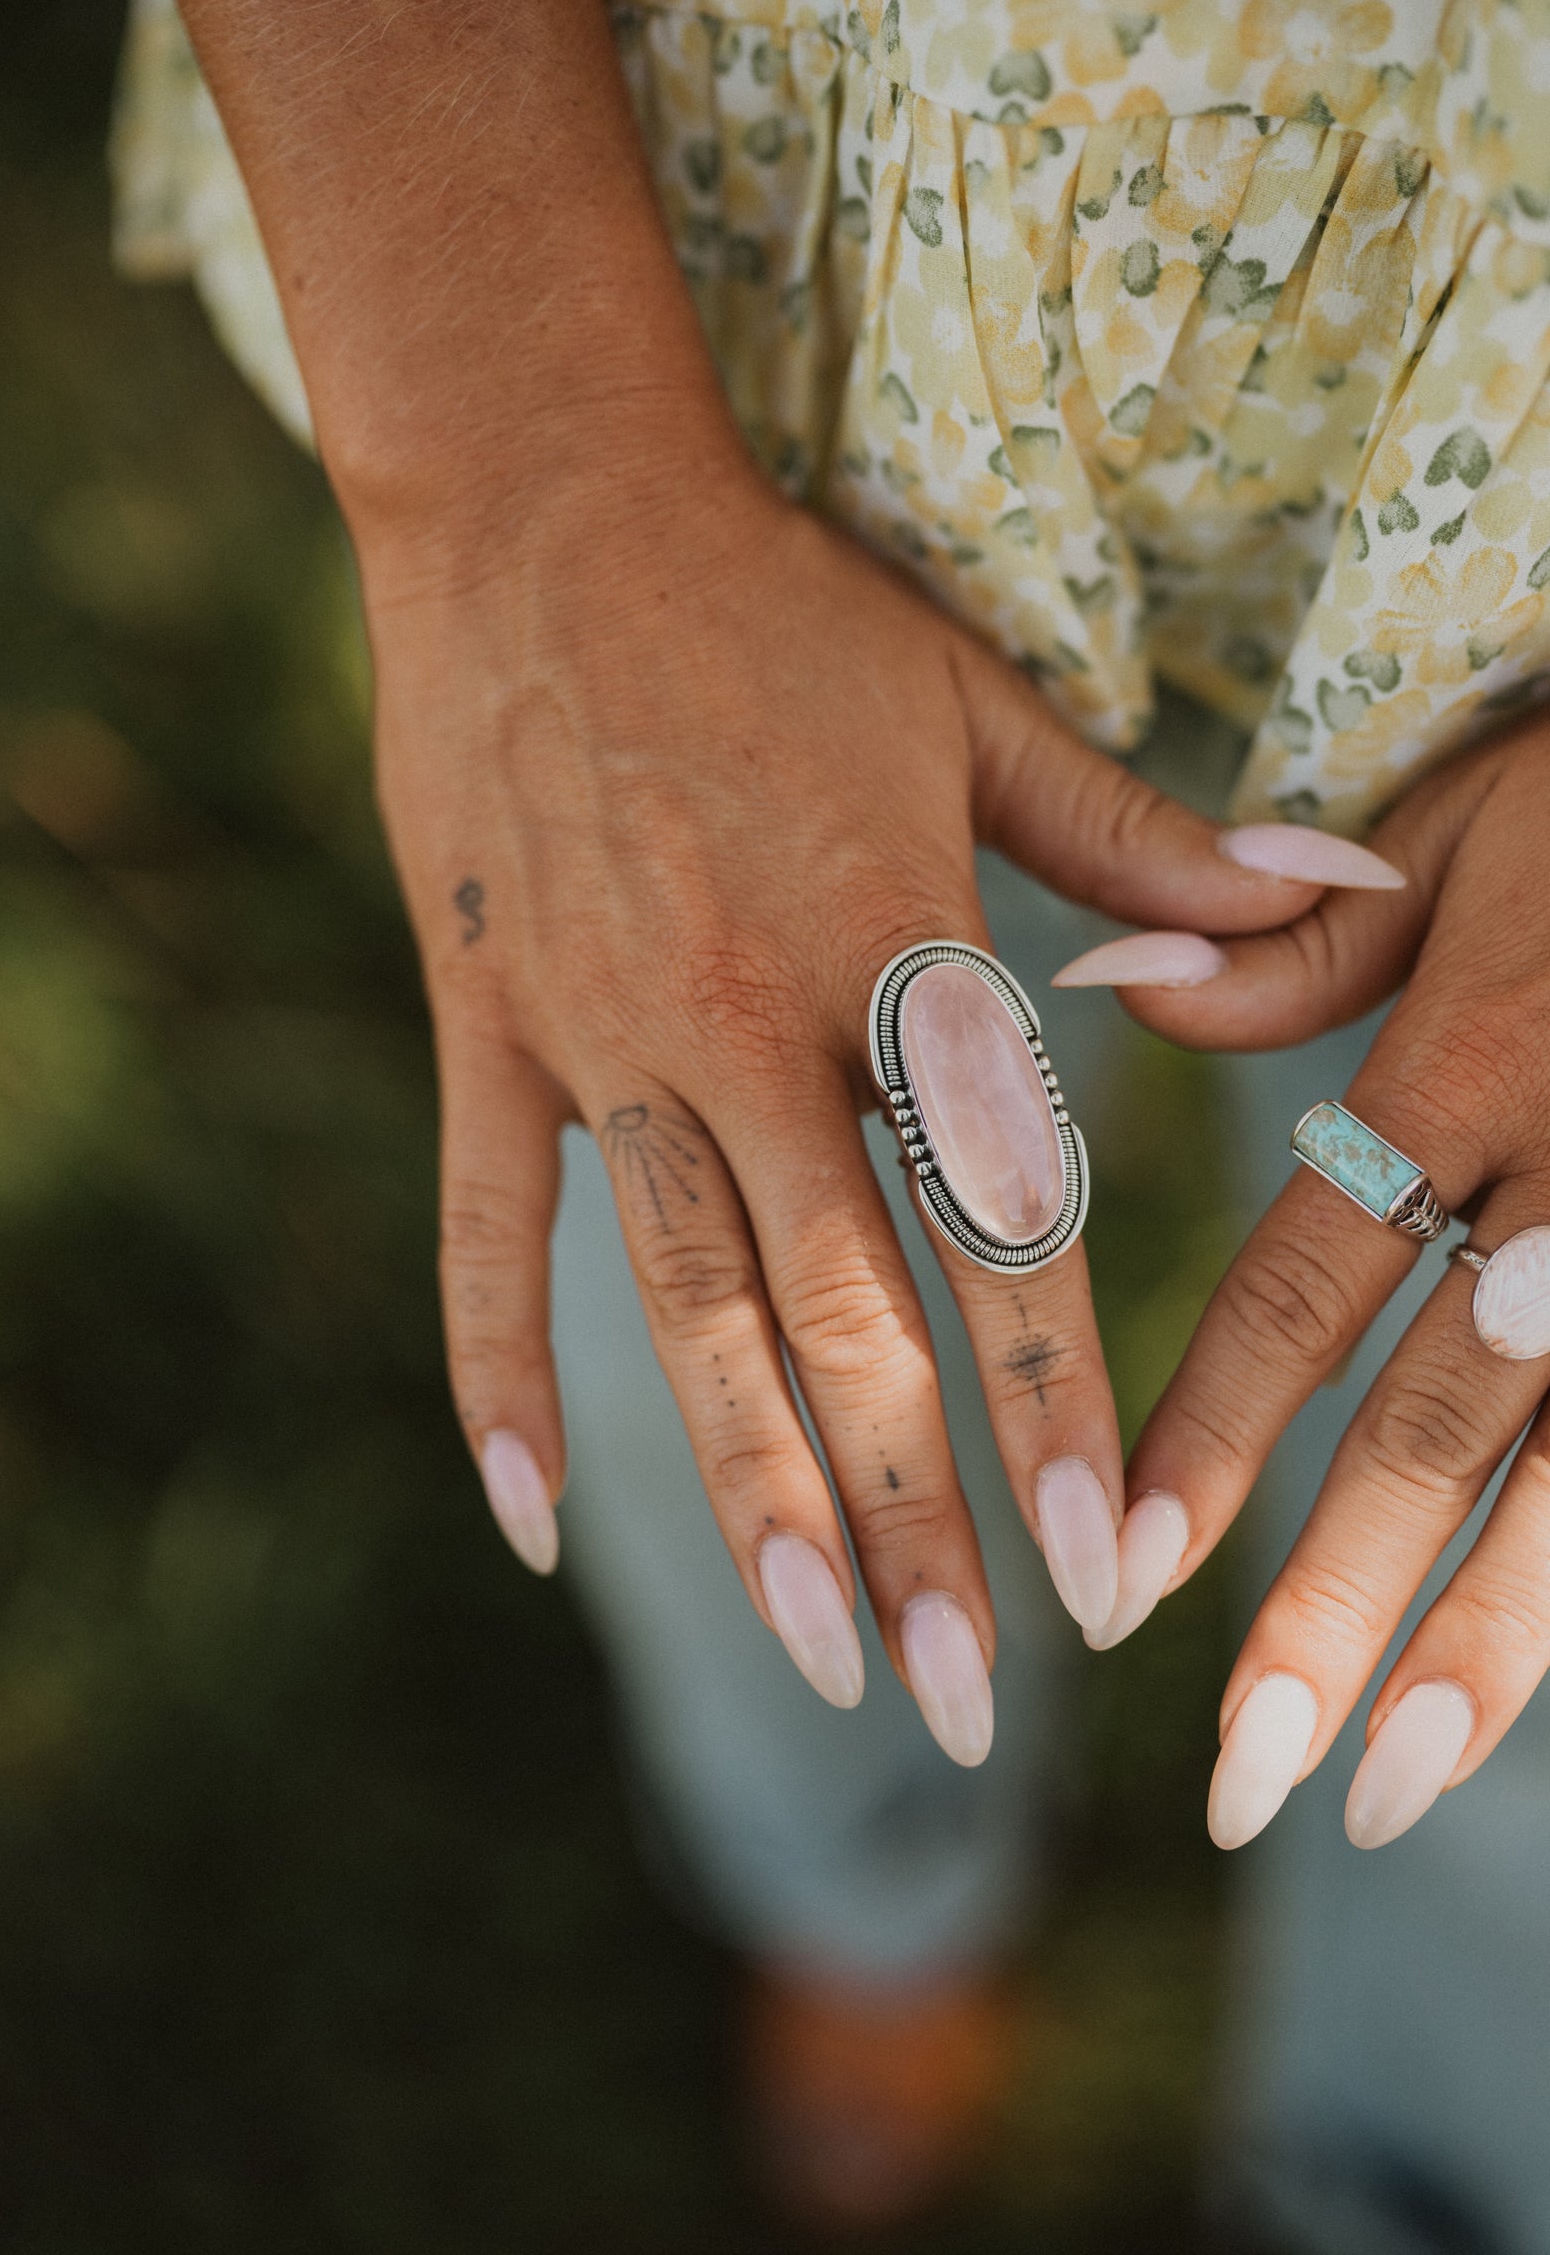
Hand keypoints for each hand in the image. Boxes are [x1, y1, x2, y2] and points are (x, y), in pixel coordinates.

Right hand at [363, 435, 1327, 1760]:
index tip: (1105, 1569)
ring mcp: (597, 1032)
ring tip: (815, 1652)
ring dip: (746, 1491)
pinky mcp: (483, 1028)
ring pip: (679, 1304)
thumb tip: (1337, 884)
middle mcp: (743, 1014)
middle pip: (840, 1308)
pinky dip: (496, 1377)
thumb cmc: (781, 610)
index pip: (994, 1215)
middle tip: (962, 1696)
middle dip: (910, 1511)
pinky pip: (482, 1228)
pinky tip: (526, 1527)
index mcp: (891, 942)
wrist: (541, 508)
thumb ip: (1152, 836)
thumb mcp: (976, 705)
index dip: (1054, 1399)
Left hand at [1072, 715, 1549, 1842]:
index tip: (1128, 1571)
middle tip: (1250, 1769)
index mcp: (1480, 1053)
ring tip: (1394, 1785)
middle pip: (1446, 1415)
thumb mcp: (1455, 829)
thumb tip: (1106, 992)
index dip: (1218, 1430)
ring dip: (1493, 1639)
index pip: (1313, 1276)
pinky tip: (1531, 1684)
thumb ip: (1290, 942)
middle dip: (1343, 1599)